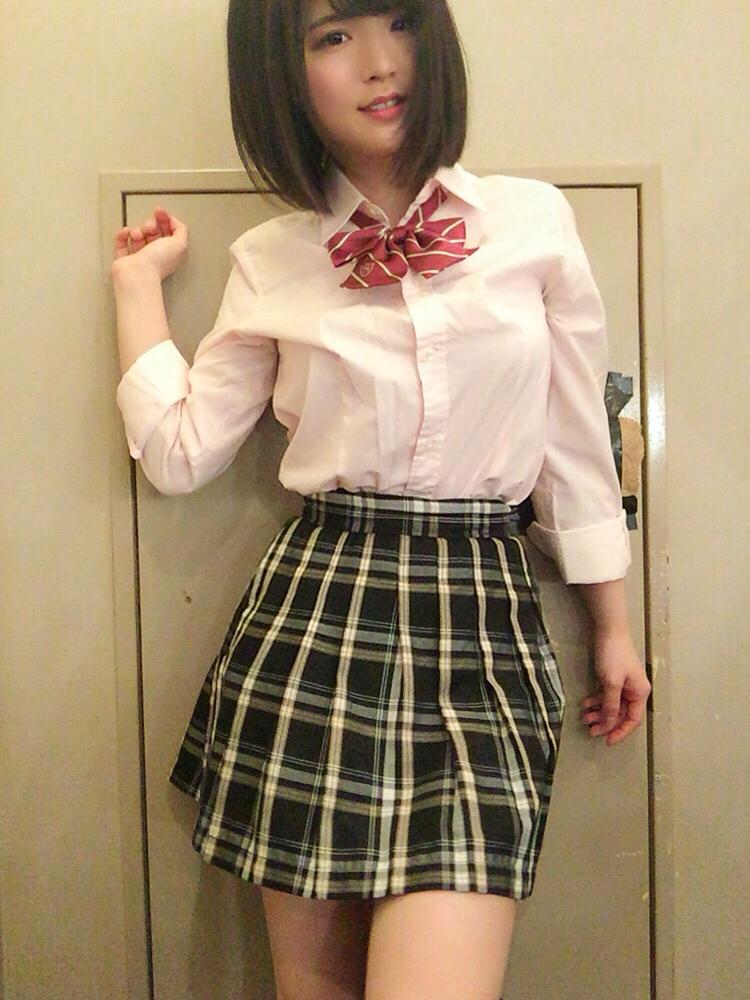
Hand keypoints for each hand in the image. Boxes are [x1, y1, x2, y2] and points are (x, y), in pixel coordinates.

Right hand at [112, 206, 187, 281]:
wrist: (137, 274)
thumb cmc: (158, 262)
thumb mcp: (180, 243)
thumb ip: (181, 230)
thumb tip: (174, 221)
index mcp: (170, 252)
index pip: (168, 231)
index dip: (165, 219)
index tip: (159, 211)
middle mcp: (155, 254)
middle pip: (153, 231)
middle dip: (150, 224)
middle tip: (149, 227)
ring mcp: (139, 256)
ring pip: (138, 234)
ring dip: (137, 230)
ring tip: (137, 236)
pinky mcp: (125, 258)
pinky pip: (122, 241)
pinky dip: (123, 235)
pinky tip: (126, 233)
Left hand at [580, 629, 650, 745]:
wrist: (608, 630)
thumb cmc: (613, 656)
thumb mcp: (611, 683)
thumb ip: (610, 705)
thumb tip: (609, 724)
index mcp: (639, 693)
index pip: (632, 720)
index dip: (620, 732)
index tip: (607, 741)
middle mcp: (634, 690)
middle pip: (620, 714)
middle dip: (606, 722)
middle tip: (590, 729)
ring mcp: (624, 684)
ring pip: (611, 705)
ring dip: (599, 712)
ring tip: (584, 717)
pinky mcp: (613, 677)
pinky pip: (606, 695)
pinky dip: (596, 700)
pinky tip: (585, 703)